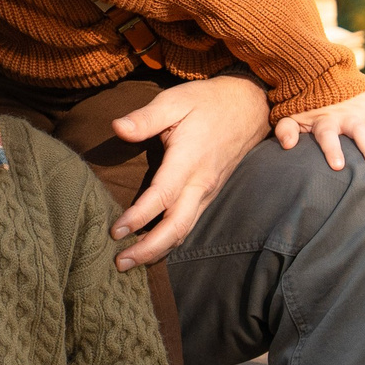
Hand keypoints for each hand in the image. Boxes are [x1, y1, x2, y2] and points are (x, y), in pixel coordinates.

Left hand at [107, 75, 269, 270]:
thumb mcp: (175, 100)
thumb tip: (117, 128)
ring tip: (129, 262)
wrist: (249, 107)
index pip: (162, 196)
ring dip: (158, 250)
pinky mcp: (209, 194)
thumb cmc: (207, 102)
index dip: (139, 217)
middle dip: (148, 249)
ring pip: (184, 230)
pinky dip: (170, 240)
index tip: (116, 231)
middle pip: (177, 226)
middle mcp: (201, 182)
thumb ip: (145, 118)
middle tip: (119, 263)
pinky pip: (189, 223)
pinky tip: (152, 247)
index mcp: (190, 159)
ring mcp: (208, 191)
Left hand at [273, 92, 364, 172]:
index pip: (328, 136)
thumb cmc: (305, 108)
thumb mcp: (290, 116)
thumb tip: (287, 145)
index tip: (338, 166)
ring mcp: (364, 111)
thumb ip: (286, 130)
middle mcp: (346, 116)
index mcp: (324, 120)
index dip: (332, 150)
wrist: (322, 78)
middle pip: (359, 132)